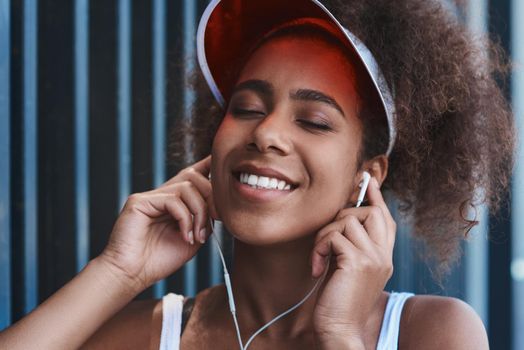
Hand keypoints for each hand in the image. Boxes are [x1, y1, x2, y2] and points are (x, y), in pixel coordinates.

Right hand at [99, 156, 217, 293]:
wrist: (132, 275)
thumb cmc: (159, 261)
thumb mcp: (193, 238)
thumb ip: (205, 219)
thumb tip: (219, 207)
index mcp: (175, 201)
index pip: (193, 174)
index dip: (209, 166)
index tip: (225, 171)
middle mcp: (162, 194)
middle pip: (194, 177)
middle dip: (212, 197)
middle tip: (216, 220)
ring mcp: (150, 196)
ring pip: (187, 186)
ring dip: (199, 212)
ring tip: (197, 236)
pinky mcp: (139, 201)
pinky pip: (172, 199)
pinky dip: (185, 218)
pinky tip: (185, 236)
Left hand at [311, 177, 395, 346]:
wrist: (339, 330)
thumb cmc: (338, 300)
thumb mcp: (349, 269)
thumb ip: (352, 246)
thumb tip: (342, 221)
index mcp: (383, 256)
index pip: (386, 219)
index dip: (376, 198)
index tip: (366, 180)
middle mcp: (383, 255)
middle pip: (372, 212)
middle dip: (344, 215)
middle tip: (328, 236)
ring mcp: (373, 257)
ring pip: (347, 221)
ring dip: (324, 235)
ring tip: (319, 257)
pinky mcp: (357, 261)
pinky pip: (334, 235)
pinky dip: (319, 248)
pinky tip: (317, 268)